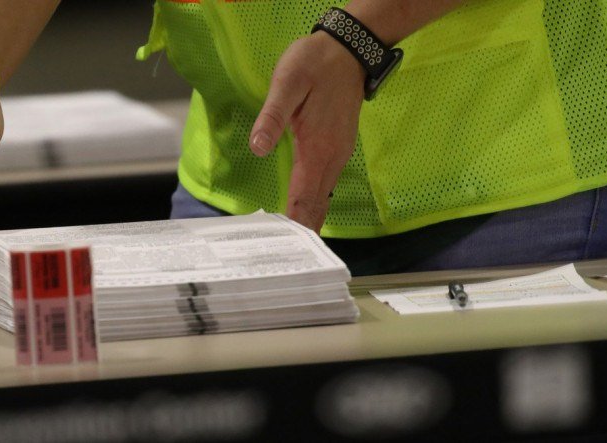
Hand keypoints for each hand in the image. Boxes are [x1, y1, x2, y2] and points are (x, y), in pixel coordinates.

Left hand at [249, 31, 365, 232]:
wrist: (349, 50)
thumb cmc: (315, 64)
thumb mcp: (287, 82)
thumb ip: (272, 116)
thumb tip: (258, 148)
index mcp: (319, 147)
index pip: (304, 197)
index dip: (294, 225)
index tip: (285, 250)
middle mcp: (332, 157)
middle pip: (317, 205)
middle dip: (302, 232)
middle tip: (285, 259)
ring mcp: (338, 154)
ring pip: (323, 197)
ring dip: (309, 220)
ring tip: (292, 246)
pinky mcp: (338, 148)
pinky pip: (325, 185)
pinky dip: (314, 204)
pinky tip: (303, 212)